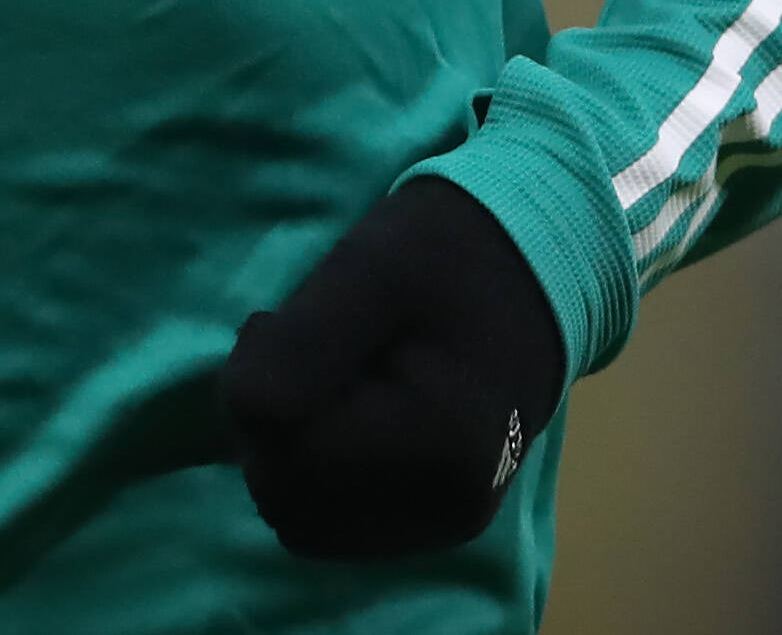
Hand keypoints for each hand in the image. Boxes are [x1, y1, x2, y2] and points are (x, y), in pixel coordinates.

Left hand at [222, 176, 565, 559]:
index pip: (282, 457)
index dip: (252, 393)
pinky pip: (336, 526)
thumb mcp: (363, 269)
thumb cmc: (444, 256)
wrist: (532, 267)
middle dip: (268, 429)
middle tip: (299, 351)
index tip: (274, 327)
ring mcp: (446, 521)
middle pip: (287, 500)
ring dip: (288, 454)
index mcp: (437, 443)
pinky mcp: (439, 522)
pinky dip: (318, 476)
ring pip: (303, 522)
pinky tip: (346, 414)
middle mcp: (448, 505)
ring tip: (327, 381)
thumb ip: (299, 346)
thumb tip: (248, 416)